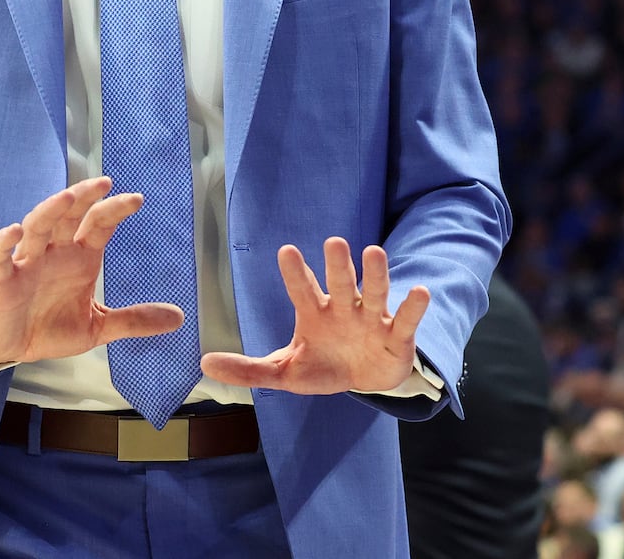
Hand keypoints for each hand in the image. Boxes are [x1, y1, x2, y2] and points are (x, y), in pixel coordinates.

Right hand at [0, 176, 185, 364]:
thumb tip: (178, 317)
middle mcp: (54, 253)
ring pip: (37, 227)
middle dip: (84, 197)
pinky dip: (4, 242)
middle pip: (68, 215)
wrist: (10, 347)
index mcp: (79, 258)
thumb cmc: (49, 327)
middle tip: (103, 182)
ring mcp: (26, 263)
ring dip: (50, 210)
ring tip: (66, 198)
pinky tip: (14, 231)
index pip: (98, 225)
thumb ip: (134, 320)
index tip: (137, 200)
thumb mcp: (97, 328)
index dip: (115, 210)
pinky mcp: (2, 280)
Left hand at [201, 237, 428, 394]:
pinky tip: (418, 290)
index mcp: (315, 313)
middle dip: (338, 265)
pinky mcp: (396, 336)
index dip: (295, 271)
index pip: (302, 289)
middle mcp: (344, 308)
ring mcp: (372, 319)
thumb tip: (205, 363)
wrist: (364, 382)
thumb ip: (249, 369)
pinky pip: (405, 319)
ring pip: (374, 292)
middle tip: (334, 242)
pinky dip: (412, 306)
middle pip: (340, 283)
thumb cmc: (322, 367)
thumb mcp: (285, 373)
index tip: (286, 250)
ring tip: (374, 252)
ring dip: (375, 275)